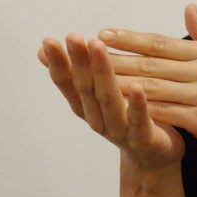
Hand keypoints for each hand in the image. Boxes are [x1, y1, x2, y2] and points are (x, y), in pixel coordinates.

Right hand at [37, 32, 184, 170]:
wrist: (154, 159)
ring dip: (103, 73)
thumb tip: (42, 49)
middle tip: (72, 37)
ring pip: (109, 101)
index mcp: (87, 107)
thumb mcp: (97, 94)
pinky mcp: (143, 140)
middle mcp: (99, 120)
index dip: (58, 64)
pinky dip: (136, 105)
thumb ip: (76, 73)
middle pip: (86, 89)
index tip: (48, 41)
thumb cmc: (126, 119)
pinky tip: (137, 86)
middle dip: (79, 62)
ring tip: (98, 47)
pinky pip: (139, 121)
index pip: (68, 83)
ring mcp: (120, 131)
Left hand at [100, 4, 196, 171]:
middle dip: (116, 57)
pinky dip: (141, 110)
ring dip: (121, 82)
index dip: (130, 38)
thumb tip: (188, 7)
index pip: (161, 42)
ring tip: (94, 79)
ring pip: (154, 86)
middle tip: (86, 52)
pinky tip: (119, 109)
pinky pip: (166, 113)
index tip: (103, 33)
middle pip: (152, 63)